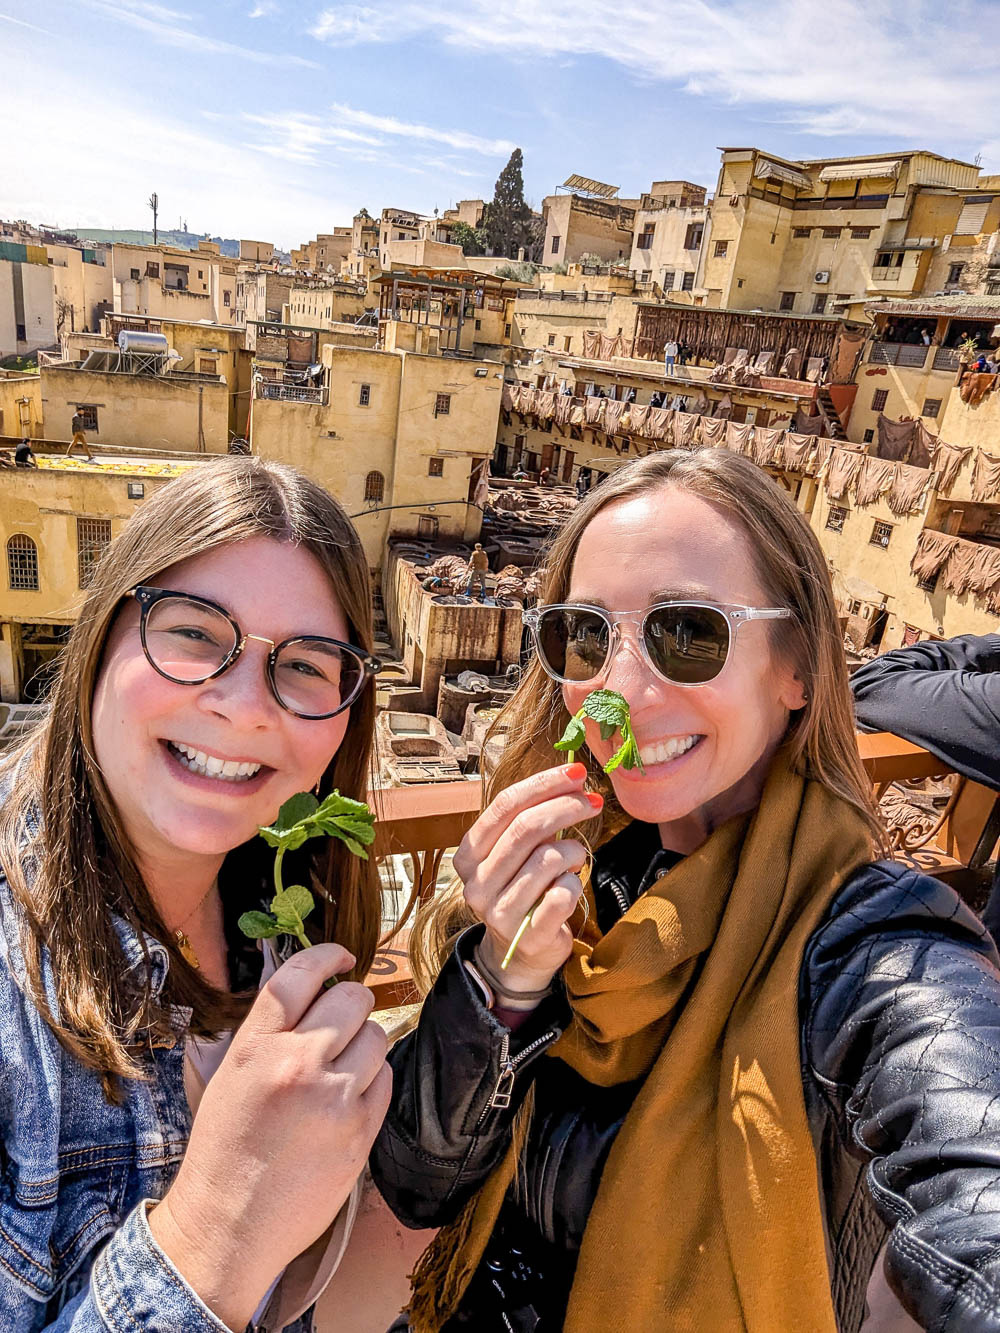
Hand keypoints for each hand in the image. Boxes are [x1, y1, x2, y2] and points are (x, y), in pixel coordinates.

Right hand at [149, 945, 390, 1330]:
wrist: (229, 1225)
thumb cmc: (226, 1149)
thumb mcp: (232, 1075)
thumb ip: (273, 1032)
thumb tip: (319, 992)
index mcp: (256, 1047)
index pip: (300, 975)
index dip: (327, 955)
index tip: (342, 956)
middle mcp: (297, 1064)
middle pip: (350, 997)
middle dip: (351, 1003)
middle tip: (341, 1023)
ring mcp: (333, 1098)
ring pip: (376, 1035)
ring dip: (364, 1043)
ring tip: (340, 1069)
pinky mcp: (360, 1130)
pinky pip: (385, 1078)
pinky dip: (373, 1080)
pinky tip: (349, 1099)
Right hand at [454, 764, 599, 994]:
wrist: (520, 955)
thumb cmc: (523, 889)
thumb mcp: (516, 853)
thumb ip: (532, 819)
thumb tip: (571, 778)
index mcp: (468, 854)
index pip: (505, 806)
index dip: (543, 784)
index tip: (576, 773)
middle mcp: (476, 883)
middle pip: (526, 828)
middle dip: (566, 808)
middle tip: (592, 802)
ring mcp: (498, 913)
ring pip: (548, 859)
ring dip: (574, 851)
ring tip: (576, 858)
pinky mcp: (528, 936)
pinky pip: (563, 894)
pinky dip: (575, 883)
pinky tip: (570, 885)